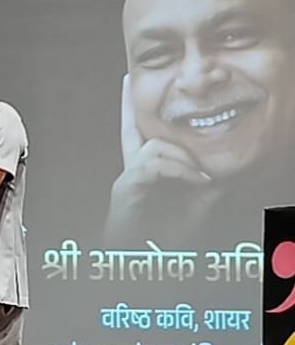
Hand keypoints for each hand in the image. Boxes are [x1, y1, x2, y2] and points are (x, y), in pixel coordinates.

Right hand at [106, 75, 215, 236]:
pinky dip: (178, 169)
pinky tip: (194, 181)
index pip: (142, 138)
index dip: (135, 113)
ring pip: (154, 146)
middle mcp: (134, 174)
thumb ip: (204, 186)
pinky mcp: (125, 190)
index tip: (128, 86)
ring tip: (200, 177)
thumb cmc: (164, 243)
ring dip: (183, 157)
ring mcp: (128, 181)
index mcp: (149, 176)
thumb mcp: (197, 207)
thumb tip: (219, 169)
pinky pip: (151, 165)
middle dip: (129, 105)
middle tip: (127, 82)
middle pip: (132, 131)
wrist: (144, 263)